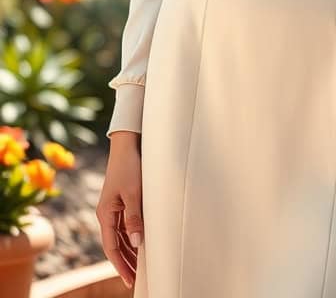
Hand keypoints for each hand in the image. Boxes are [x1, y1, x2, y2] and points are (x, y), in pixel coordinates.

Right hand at [96, 136, 143, 288]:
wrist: (127, 144)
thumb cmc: (129, 166)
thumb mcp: (133, 193)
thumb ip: (134, 218)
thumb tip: (135, 243)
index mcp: (105, 213)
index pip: (111, 247)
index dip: (120, 265)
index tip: (130, 280)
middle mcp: (106, 213)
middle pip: (114, 244)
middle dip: (125, 262)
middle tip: (137, 279)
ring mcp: (113, 207)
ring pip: (120, 236)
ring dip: (129, 252)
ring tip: (140, 267)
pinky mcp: (121, 201)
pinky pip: (124, 226)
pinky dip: (131, 237)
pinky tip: (140, 244)